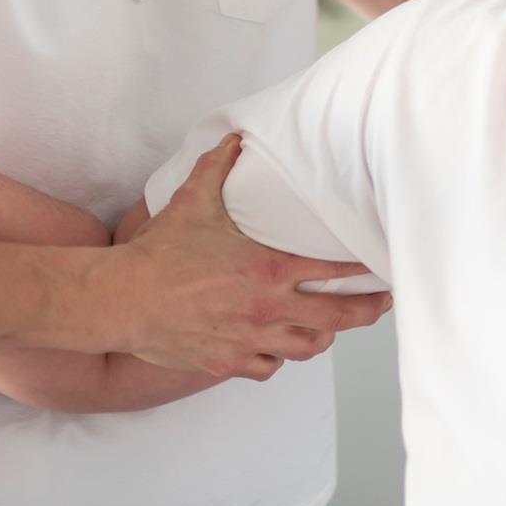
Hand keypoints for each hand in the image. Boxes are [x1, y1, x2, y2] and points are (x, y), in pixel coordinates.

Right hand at [111, 136, 391, 380]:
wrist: (123, 299)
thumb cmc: (161, 252)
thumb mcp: (193, 199)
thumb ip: (218, 167)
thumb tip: (233, 138)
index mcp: (268, 269)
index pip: (334, 272)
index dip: (363, 270)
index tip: (381, 268)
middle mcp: (267, 309)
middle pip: (337, 317)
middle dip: (367, 310)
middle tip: (382, 303)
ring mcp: (249, 339)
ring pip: (307, 347)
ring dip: (324, 336)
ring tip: (332, 326)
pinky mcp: (227, 361)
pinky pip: (269, 367)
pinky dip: (279, 358)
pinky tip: (279, 347)